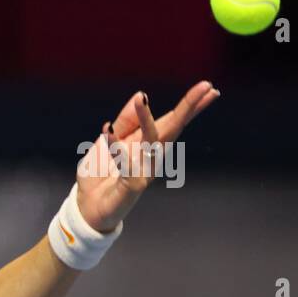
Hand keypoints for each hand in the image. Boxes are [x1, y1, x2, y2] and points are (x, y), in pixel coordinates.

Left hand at [75, 81, 219, 231]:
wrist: (87, 209)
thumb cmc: (100, 176)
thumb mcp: (111, 142)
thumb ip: (125, 121)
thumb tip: (140, 95)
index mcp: (148, 144)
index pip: (173, 122)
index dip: (191, 106)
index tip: (210, 89)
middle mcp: (151, 156)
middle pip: (173, 128)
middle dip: (188, 107)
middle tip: (206, 86)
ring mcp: (144, 171)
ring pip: (151, 141)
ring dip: (145, 119)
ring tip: (141, 99)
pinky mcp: (131, 185)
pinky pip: (123, 162)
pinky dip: (114, 146)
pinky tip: (107, 129)